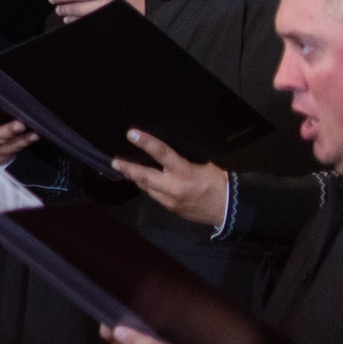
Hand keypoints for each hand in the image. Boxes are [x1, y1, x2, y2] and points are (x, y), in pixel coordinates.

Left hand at [112, 129, 230, 225]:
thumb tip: (167, 154)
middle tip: (114, 161)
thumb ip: (185, 160)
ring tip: (125, 169)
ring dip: (136, 178)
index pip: (162, 153)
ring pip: (146, 188)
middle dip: (127, 168)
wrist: (228, 209)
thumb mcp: (204, 165)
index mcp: (185, 173)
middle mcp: (173, 187)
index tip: (131, 134)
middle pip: (144, 176)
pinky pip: (154, 196)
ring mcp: (169, 200)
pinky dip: (148, 187)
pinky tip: (144, 182)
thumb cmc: (219, 183)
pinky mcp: (170, 209)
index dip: (146, 142)